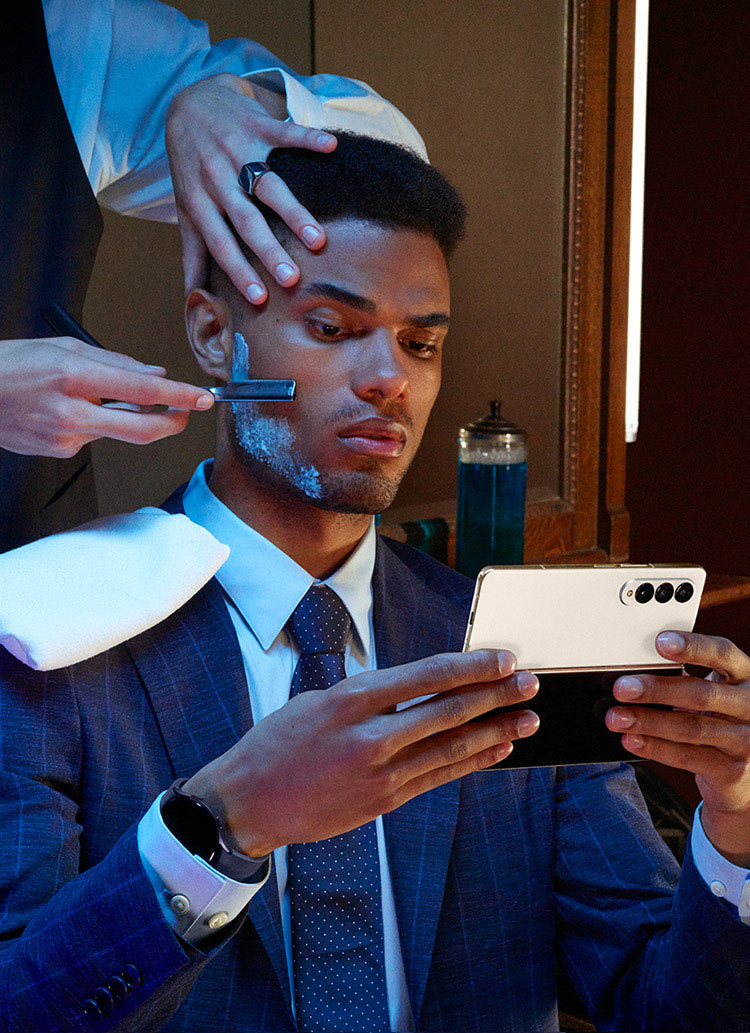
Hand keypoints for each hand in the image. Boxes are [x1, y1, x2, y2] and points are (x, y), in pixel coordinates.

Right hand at [0, 337, 213, 457]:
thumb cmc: (12, 366)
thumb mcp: (65, 348)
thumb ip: (116, 363)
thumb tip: (155, 377)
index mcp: (74, 376)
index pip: (143, 392)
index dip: (179, 396)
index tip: (203, 398)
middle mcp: (71, 411)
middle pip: (142, 430)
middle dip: (173, 423)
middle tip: (185, 412)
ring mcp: (65, 438)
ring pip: (115, 430)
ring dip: (118, 415)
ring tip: (86, 394)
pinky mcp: (59, 452)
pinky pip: (92, 437)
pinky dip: (91, 423)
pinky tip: (64, 410)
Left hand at [165, 73, 335, 301]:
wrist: (189, 104)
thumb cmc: (192, 168)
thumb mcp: (187, 209)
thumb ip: (193, 254)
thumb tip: (193, 300)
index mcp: (200, 203)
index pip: (220, 243)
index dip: (237, 270)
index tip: (258, 297)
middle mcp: (217, 179)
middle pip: (246, 220)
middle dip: (269, 250)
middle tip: (292, 278)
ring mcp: (238, 151)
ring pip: (268, 185)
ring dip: (293, 212)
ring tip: (318, 239)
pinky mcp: (257, 125)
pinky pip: (283, 132)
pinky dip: (307, 138)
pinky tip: (330, 147)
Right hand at [184, 649, 539, 855]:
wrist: (247, 803)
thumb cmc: (276, 744)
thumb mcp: (316, 701)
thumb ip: (368, 694)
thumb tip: (417, 684)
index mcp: (350, 700)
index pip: (425, 676)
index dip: (471, 667)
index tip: (502, 658)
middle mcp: (370, 737)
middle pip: (448, 711)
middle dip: (496, 695)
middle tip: (529, 683)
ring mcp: (380, 774)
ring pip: (451, 748)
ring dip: (496, 731)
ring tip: (528, 718)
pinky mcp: (384, 801)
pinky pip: (439, 777)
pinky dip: (472, 762)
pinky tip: (497, 750)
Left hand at [607, 631, 749, 863]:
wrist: (745, 772)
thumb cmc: (721, 719)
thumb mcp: (714, 693)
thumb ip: (686, 680)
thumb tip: (632, 676)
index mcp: (746, 675)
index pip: (723, 653)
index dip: (693, 646)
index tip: (660, 642)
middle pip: (702, 694)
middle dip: (657, 690)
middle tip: (621, 688)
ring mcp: (746, 739)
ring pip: (692, 728)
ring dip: (649, 722)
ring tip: (617, 717)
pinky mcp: (733, 770)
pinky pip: (689, 757)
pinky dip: (656, 748)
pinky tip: (632, 740)